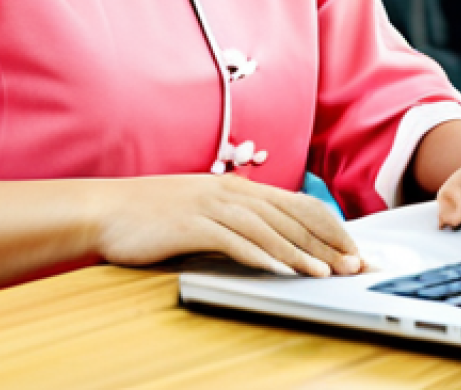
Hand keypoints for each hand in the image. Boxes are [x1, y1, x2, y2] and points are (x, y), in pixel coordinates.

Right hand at [95, 173, 362, 276]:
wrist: (105, 210)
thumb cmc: (152, 214)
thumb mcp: (202, 210)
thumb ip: (236, 219)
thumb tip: (273, 240)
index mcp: (236, 187)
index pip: (295, 204)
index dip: (328, 225)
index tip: (352, 248)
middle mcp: (228, 191)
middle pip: (288, 215)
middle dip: (325, 241)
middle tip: (354, 264)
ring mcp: (210, 205)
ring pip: (267, 228)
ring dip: (300, 251)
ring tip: (326, 272)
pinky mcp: (191, 224)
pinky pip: (234, 241)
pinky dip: (262, 256)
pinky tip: (281, 270)